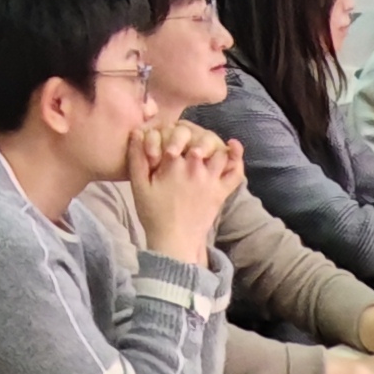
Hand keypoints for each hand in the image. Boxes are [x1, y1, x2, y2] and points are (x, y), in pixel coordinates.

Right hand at [125, 118, 238, 263]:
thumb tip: (137, 132)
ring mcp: (211, 180)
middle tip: (184, 144)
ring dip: (211, 145)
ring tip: (203, 147)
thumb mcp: (138, 186)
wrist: (174, 241)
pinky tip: (232, 145)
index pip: (176, 134)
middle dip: (191, 138)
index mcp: (173, 165)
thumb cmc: (153, 214)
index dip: (171, 135)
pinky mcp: (221, 192)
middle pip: (199, 139)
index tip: (165, 145)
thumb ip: (136, 158)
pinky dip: (237, 157)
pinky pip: (235, 172)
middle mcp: (195, 168)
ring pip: (218, 151)